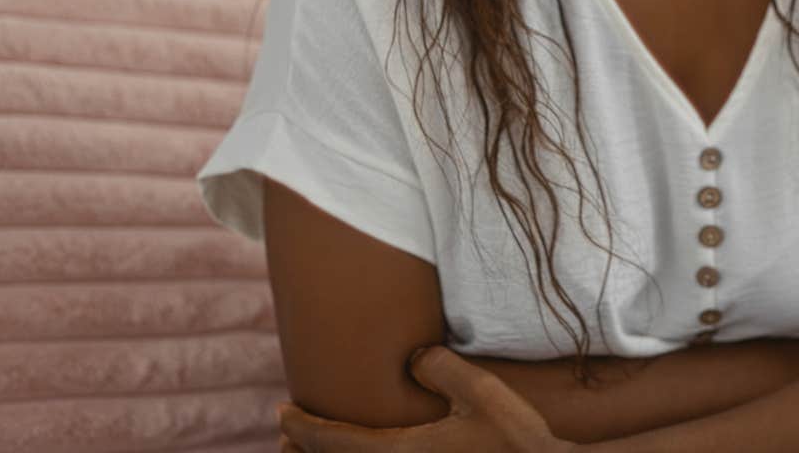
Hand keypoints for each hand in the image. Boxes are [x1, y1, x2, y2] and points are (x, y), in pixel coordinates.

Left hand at [279, 346, 578, 452]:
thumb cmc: (515, 437)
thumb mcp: (480, 389)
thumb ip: (440, 366)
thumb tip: (412, 356)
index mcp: (401, 452)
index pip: (333, 441)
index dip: (302, 427)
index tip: (283, 413)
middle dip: (306, 451)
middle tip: (287, 434)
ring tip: (319, 446)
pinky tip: (377, 450)